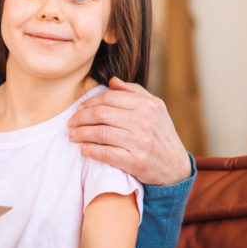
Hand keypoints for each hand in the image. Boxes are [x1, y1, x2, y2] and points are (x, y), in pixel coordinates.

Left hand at [68, 77, 190, 186]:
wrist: (175, 166)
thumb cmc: (160, 133)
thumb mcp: (155, 108)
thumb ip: (134, 92)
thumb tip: (112, 81)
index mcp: (148, 105)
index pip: (109, 98)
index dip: (89, 102)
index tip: (79, 108)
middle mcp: (145, 121)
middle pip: (102, 114)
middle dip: (81, 117)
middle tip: (71, 122)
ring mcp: (141, 142)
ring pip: (101, 133)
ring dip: (81, 134)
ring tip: (72, 135)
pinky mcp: (136, 162)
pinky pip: (107, 153)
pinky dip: (92, 151)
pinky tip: (84, 149)